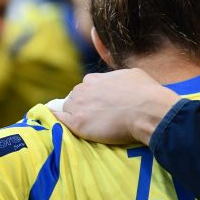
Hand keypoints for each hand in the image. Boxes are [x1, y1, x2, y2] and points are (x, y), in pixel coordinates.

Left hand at [55, 69, 178, 144]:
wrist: (148, 110)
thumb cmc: (146, 93)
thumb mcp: (130, 74)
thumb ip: (116, 77)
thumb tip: (117, 80)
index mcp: (93, 79)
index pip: (85, 87)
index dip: (91, 97)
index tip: (99, 105)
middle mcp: (82, 90)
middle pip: (75, 98)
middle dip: (83, 106)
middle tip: (96, 117)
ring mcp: (79, 106)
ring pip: (68, 109)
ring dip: (74, 115)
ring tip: (89, 125)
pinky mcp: (78, 123)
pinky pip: (59, 119)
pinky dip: (56, 120)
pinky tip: (52, 123)